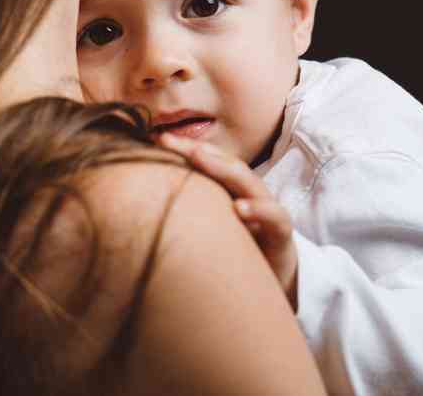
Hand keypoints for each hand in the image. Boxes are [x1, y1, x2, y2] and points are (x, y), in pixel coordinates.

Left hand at [158, 133, 298, 307]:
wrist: (271, 284)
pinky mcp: (281, 234)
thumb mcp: (208, 231)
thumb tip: (141, 203)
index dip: (185, 149)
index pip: (210, 163)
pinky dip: (259, 210)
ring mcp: (267, 212)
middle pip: (226, 165)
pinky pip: (274, 218)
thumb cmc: (234, 253)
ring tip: (198, 157)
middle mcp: (249, 195)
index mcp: (231, 191)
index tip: (156, 138)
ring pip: (249, 183)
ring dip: (224, 169)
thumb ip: (185, 213)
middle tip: (171, 141)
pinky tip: (240, 208)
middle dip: (199, 150)